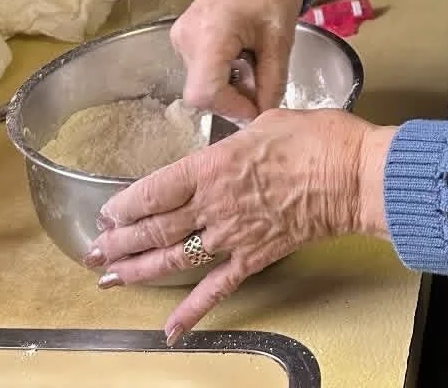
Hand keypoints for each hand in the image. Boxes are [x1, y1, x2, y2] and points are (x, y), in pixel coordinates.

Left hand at [85, 108, 396, 343]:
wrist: (352, 175)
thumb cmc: (318, 140)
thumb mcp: (271, 120)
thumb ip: (242, 136)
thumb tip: (237, 139)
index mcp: (215, 166)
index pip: (156, 190)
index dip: (127, 204)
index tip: (110, 211)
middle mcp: (215, 204)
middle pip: (156, 228)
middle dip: (120, 241)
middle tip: (95, 250)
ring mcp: (232, 234)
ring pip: (174, 259)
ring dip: (138, 271)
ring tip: (111, 278)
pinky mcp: (255, 256)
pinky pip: (217, 288)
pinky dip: (192, 311)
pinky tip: (171, 328)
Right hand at [172, 0, 305, 120]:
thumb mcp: (281, 38)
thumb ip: (272, 81)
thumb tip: (264, 113)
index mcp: (208, 34)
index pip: (205, 94)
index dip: (233, 108)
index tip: (261, 106)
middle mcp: (185, 37)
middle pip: (202, 91)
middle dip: (235, 97)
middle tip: (266, 83)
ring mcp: (181, 36)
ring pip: (202, 81)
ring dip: (231, 83)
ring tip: (258, 60)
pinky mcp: (185, 34)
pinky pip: (201, 67)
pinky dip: (224, 71)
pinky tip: (245, 54)